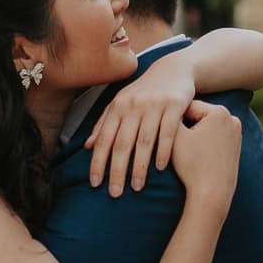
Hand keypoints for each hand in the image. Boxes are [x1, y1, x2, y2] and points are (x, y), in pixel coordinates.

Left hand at [86, 51, 195, 195]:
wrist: (173, 69)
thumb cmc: (144, 91)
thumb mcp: (121, 103)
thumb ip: (104, 123)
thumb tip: (88, 146)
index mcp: (117, 107)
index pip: (104, 139)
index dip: (98, 162)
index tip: (95, 184)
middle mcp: (133, 106)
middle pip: (122, 143)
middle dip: (117, 171)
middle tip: (114, 193)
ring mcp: (154, 105)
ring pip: (144, 141)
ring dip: (139, 166)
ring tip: (136, 187)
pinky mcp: (174, 105)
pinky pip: (168, 132)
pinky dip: (164, 151)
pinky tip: (160, 168)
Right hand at [167, 99, 240, 206]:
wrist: (212, 193)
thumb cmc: (192, 164)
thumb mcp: (174, 137)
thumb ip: (168, 117)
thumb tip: (163, 104)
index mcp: (219, 111)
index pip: (186, 107)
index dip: (170, 119)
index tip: (160, 126)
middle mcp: (232, 118)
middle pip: (197, 116)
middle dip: (183, 126)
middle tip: (168, 137)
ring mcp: (236, 133)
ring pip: (204, 127)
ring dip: (192, 134)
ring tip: (181, 147)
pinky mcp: (236, 146)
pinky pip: (212, 139)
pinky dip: (202, 143)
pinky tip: (194, 154)